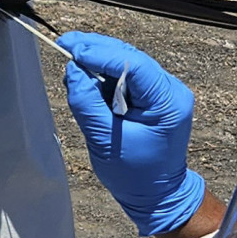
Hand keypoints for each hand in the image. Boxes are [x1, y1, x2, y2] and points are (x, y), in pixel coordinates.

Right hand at [58, 32, 205, 237]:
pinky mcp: (154, 95)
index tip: (73, 50)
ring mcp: (164, 91)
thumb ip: (87, 103)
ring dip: (99, 59)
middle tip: (65, 43)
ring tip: (71, 58)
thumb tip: (73, 70)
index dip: (102, 53)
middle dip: (97, 49)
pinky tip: (86, 74)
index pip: (134, 65)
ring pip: (128, 62)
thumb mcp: (104, 140)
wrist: (157, 193)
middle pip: (131, 57)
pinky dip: (105, 73)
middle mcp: (171, 91)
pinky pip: (128, 75)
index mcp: (167, 103)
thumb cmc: (135, 175)